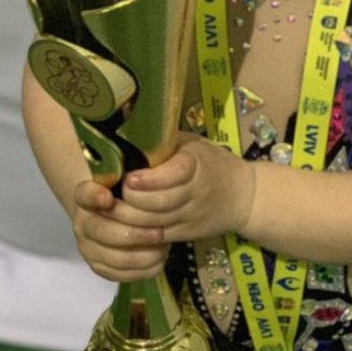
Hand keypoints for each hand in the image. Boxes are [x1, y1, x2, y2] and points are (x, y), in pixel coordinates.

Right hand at [71, 178, 168, 281]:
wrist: (116, 216)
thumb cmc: (130, 195)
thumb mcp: (133, 180)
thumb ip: (138, 177)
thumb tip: (155, 174)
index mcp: (87, 197)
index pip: (85, 194)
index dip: (94, 196)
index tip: (108, 197)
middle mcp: (83, 222)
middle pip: (102, 231)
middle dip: (134, 234)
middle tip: (159, 232)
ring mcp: (89, 247)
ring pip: (114, 257)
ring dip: (142, 255)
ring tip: (164, 246)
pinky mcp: (99, 266)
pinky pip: (120, 274)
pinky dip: (143, 269)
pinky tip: (159, 259)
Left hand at [121, 135, 254, 243]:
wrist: (244, 196)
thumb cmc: (211, 162)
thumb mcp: (191, 143)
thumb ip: (160, 136)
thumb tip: (123, 111)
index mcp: (197, 164)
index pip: (175, 174)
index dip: (150, 179)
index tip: (129, 177)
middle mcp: (195, 193)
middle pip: (158, 203)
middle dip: (129, 201)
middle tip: (108, 193)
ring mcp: (190, 217)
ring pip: (154, 224)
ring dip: (127, 219)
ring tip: (108, 209)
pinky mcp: (186, 235)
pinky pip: (157, 239)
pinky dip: (137, 234)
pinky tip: (121, 226)